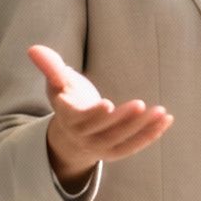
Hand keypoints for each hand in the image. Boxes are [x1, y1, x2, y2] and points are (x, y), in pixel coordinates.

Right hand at [29, 45, 172, 185]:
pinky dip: (151, 134)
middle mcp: (84, 136)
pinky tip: (167, 119)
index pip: (80, 119)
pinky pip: (135, 145)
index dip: (93, 114)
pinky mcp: (116, 151)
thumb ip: (49, 66)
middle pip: (104, 130)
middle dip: (122, 120)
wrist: (71, 134)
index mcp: (68, 118)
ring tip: (160, 111)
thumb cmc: (67, 100)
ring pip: (122, 140)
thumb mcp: (56, 83)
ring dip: (142, 128)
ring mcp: (100, 147)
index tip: (107, 103)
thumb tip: (33, 49)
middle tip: (141, 105)